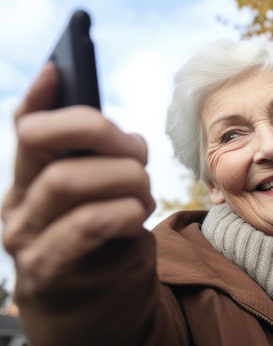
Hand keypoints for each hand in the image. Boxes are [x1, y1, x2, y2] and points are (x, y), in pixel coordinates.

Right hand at [1, 64, 155, 291]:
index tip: (59, 69)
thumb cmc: (103, 247)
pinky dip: (124, 211)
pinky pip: (89, 222)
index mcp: (29, 180)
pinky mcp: (49, 270)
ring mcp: (27, 238)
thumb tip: (121, 136)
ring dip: (123, 178)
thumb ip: (100, 167)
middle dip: (101, 132)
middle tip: (136, 151)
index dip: (39, 97)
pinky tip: (137, 217)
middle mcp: (18, 205)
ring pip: (69, 180)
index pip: (25, 130)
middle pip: (42, 143)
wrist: (95, 314)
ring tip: (143, 192)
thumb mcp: (100, 200)